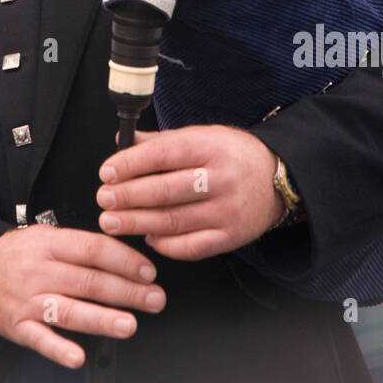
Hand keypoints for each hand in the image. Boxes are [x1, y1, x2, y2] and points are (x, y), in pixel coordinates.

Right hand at [0, 225, 166, 367]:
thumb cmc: (20, 255)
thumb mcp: (47, 237)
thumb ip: (82, 247)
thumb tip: (128, 260)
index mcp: (50, 244)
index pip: (93, 249)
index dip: (125, 261)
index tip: (149, 273)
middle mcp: (39, 271)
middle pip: (88, 281)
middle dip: (127, 292)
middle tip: (155, 300)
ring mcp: (27, 301)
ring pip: (69, 311)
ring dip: (102, 319)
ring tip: (130, 325)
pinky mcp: (17, 327)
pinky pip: (39, 340)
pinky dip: (59, 350)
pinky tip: (78, 357)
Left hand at [96, 125, 284, 260]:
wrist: (279, 178)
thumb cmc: (233, 154)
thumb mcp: (202, 136)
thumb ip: (162, 142)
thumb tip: (123, 141)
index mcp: (210, 147)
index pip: (163, 154)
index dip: (131, 164)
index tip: (107, 172)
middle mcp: (221, 179)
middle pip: (165, 191)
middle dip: (128, 196)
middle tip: (103, 199)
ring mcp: (227, 211)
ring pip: (173, 221)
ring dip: (137, 223)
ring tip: (112, 221)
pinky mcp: (231, 237)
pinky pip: (191, 247)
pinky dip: (164, 245)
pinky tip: (147, 237)